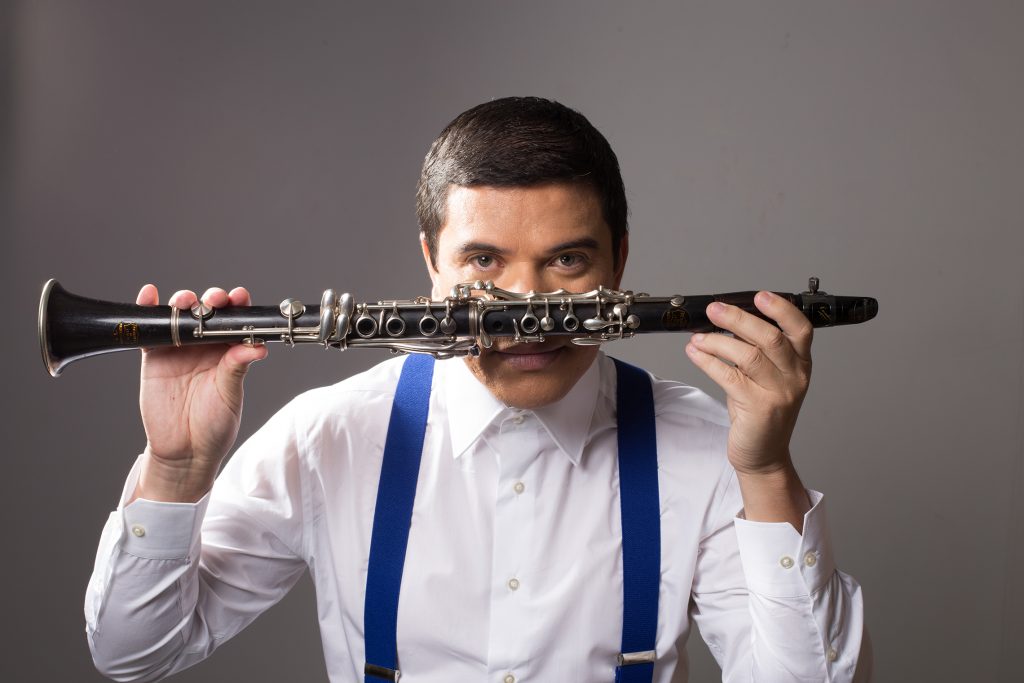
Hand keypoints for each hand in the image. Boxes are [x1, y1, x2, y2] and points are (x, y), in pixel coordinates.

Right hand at [133, 284, 267, 501]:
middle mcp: (205, 347)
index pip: (235, 321)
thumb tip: (257, 346)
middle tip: (214, 300)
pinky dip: (148, 310)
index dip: (238, 306)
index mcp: (228, 352)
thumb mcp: (230, 396)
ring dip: (182, 301)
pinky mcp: (154, 357)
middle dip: (211, 299)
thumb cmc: (214, 426)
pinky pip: (150, 331)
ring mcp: (179, 350)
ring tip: (186, 302)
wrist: (184, 452)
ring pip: (180, 315)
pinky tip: (149, 295)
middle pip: (207, 312)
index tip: (240, 296)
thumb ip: (237, 369)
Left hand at [684, 291, 812, 475]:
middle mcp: (795, 376)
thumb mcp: (763, 376)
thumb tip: (727, 320)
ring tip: (697, 337)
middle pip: (770, 338)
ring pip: (748, 356)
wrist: (763, 454)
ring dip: (717, 342)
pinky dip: (708, 362)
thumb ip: (753, 349)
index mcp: (800, 363)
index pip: (801, 328)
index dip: (781, 310)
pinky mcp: (759, 409)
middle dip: (738, 319)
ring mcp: (779, 394)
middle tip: (714, 310)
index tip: (759, 296)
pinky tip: (695, 353)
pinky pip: (729, 377)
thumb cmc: (760, 410)